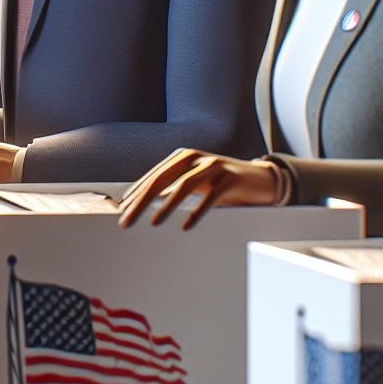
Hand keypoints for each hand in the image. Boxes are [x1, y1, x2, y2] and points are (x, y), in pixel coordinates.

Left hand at [117, 148, 283, 229]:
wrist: (261, 180)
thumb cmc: (221, 184)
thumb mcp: (194, 183)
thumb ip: (172, 188)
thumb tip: (141, 203)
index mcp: (182, 157)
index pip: (153, 177)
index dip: (136, 194)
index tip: (121, 211)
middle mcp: (195, 158)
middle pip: (162, 179)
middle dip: (142, 201)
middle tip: (126, 221)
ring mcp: (214, 166)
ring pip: (185, 185)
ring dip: (166, 206)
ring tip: (153, 223)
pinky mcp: (231, 179)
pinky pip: (211, 197)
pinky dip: (197, 211)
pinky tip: (186, 225)